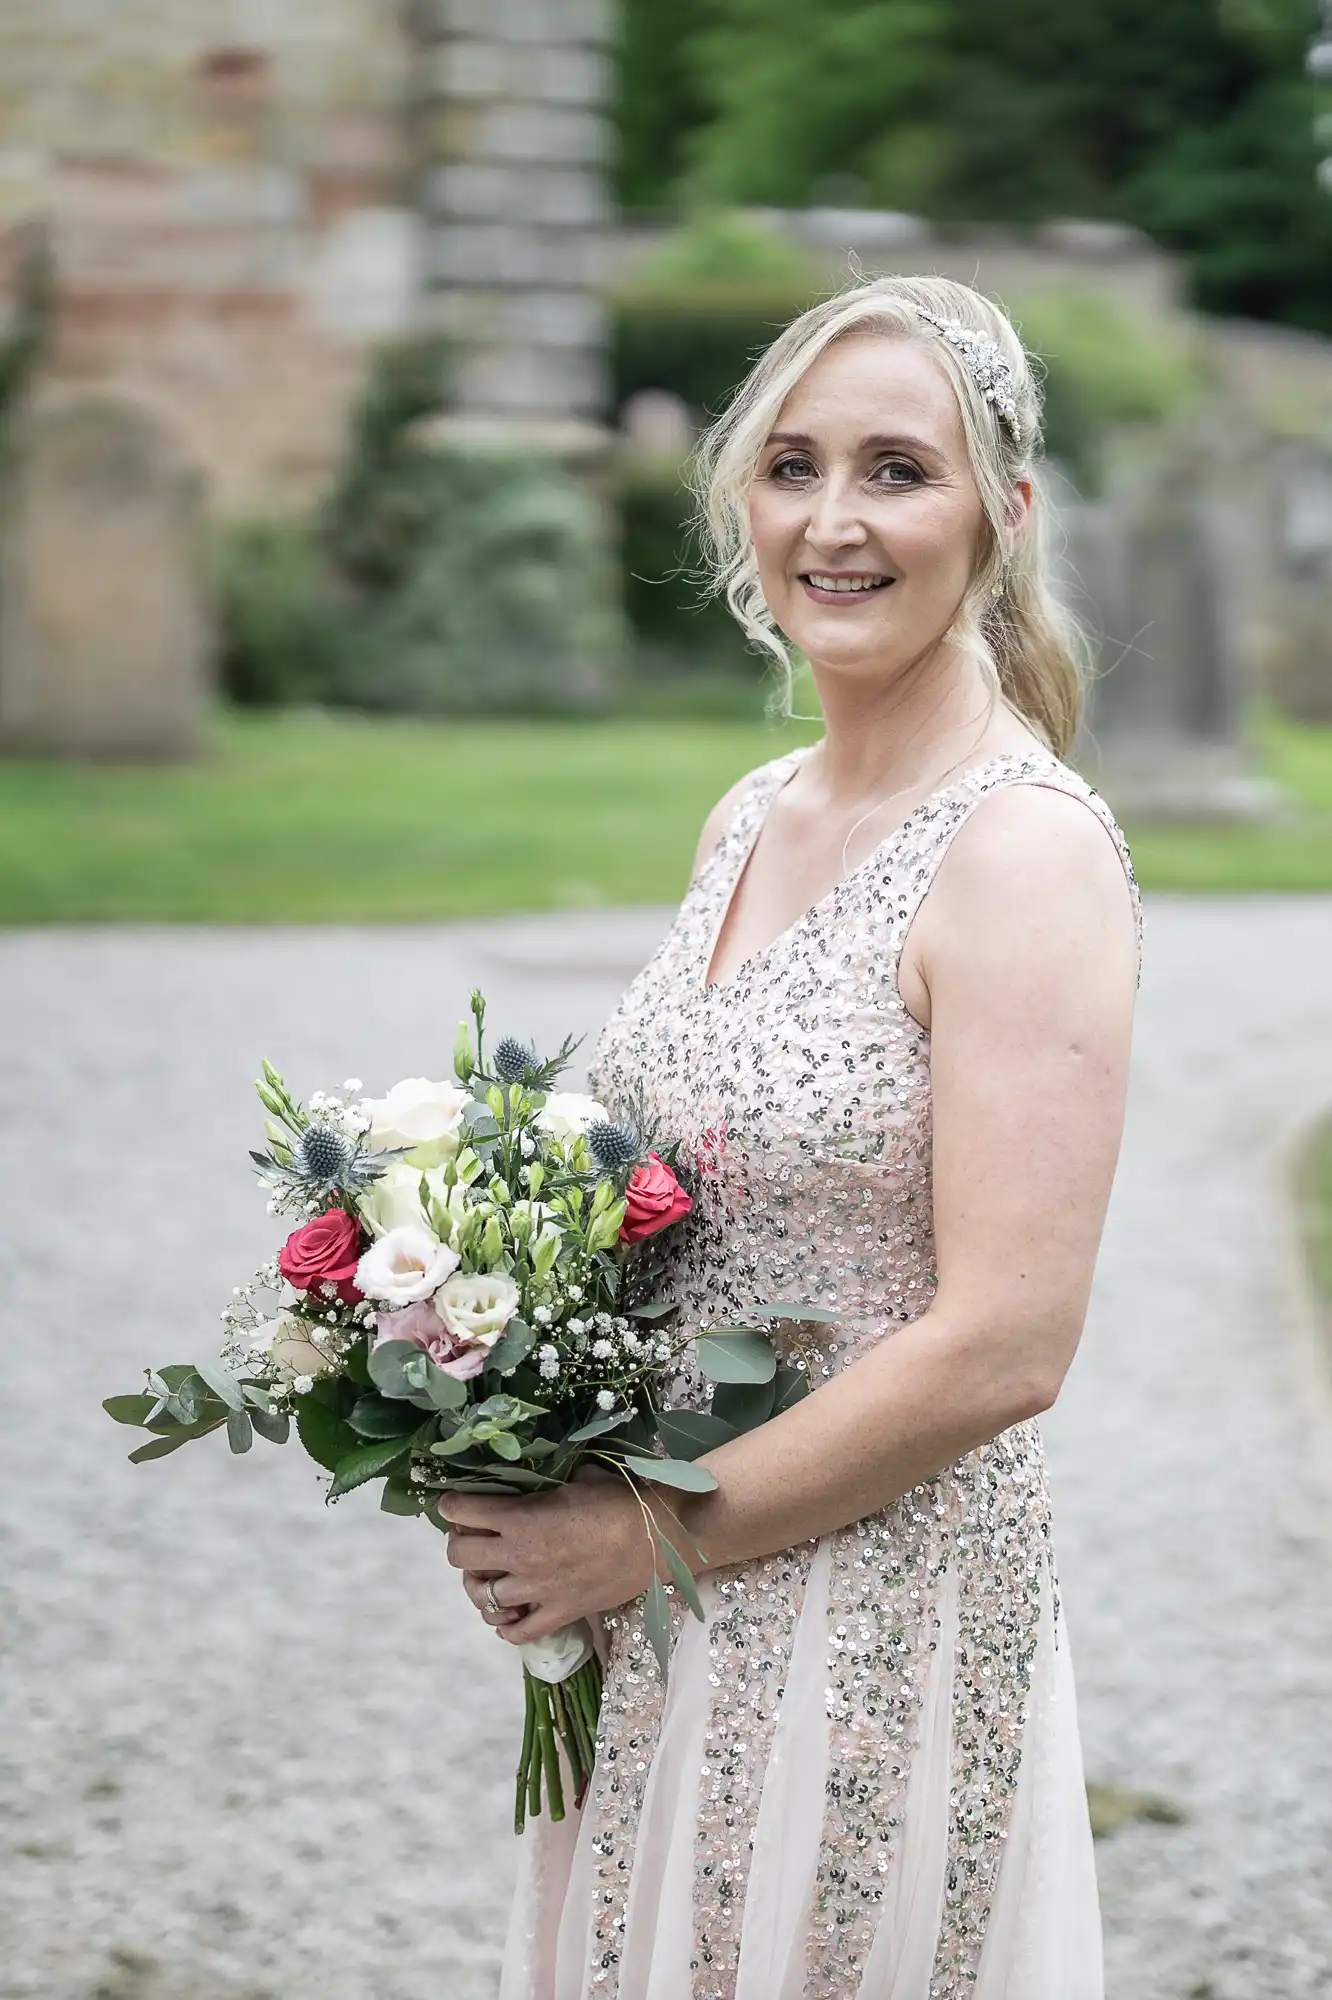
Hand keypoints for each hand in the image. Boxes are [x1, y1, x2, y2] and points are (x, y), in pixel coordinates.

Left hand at [438, 1466, 675, 1644]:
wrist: (656, 1539)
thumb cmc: (619, 1500)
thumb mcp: (578, 1477)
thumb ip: (546, 1483)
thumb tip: (538, 1479)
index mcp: (520, 1518)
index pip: (461, 1510)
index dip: (452, 1504)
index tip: (456, 1502)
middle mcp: (520, 1556)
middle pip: (460, 1557)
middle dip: (459, 1544)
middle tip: (474, 1538)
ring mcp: (537, 1590)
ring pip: (483, 1599)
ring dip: (481, 1586)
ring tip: (492, 1577)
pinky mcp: (558, 1614)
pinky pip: (517, 1633)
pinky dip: (507, 1627)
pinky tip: (512, 1614)